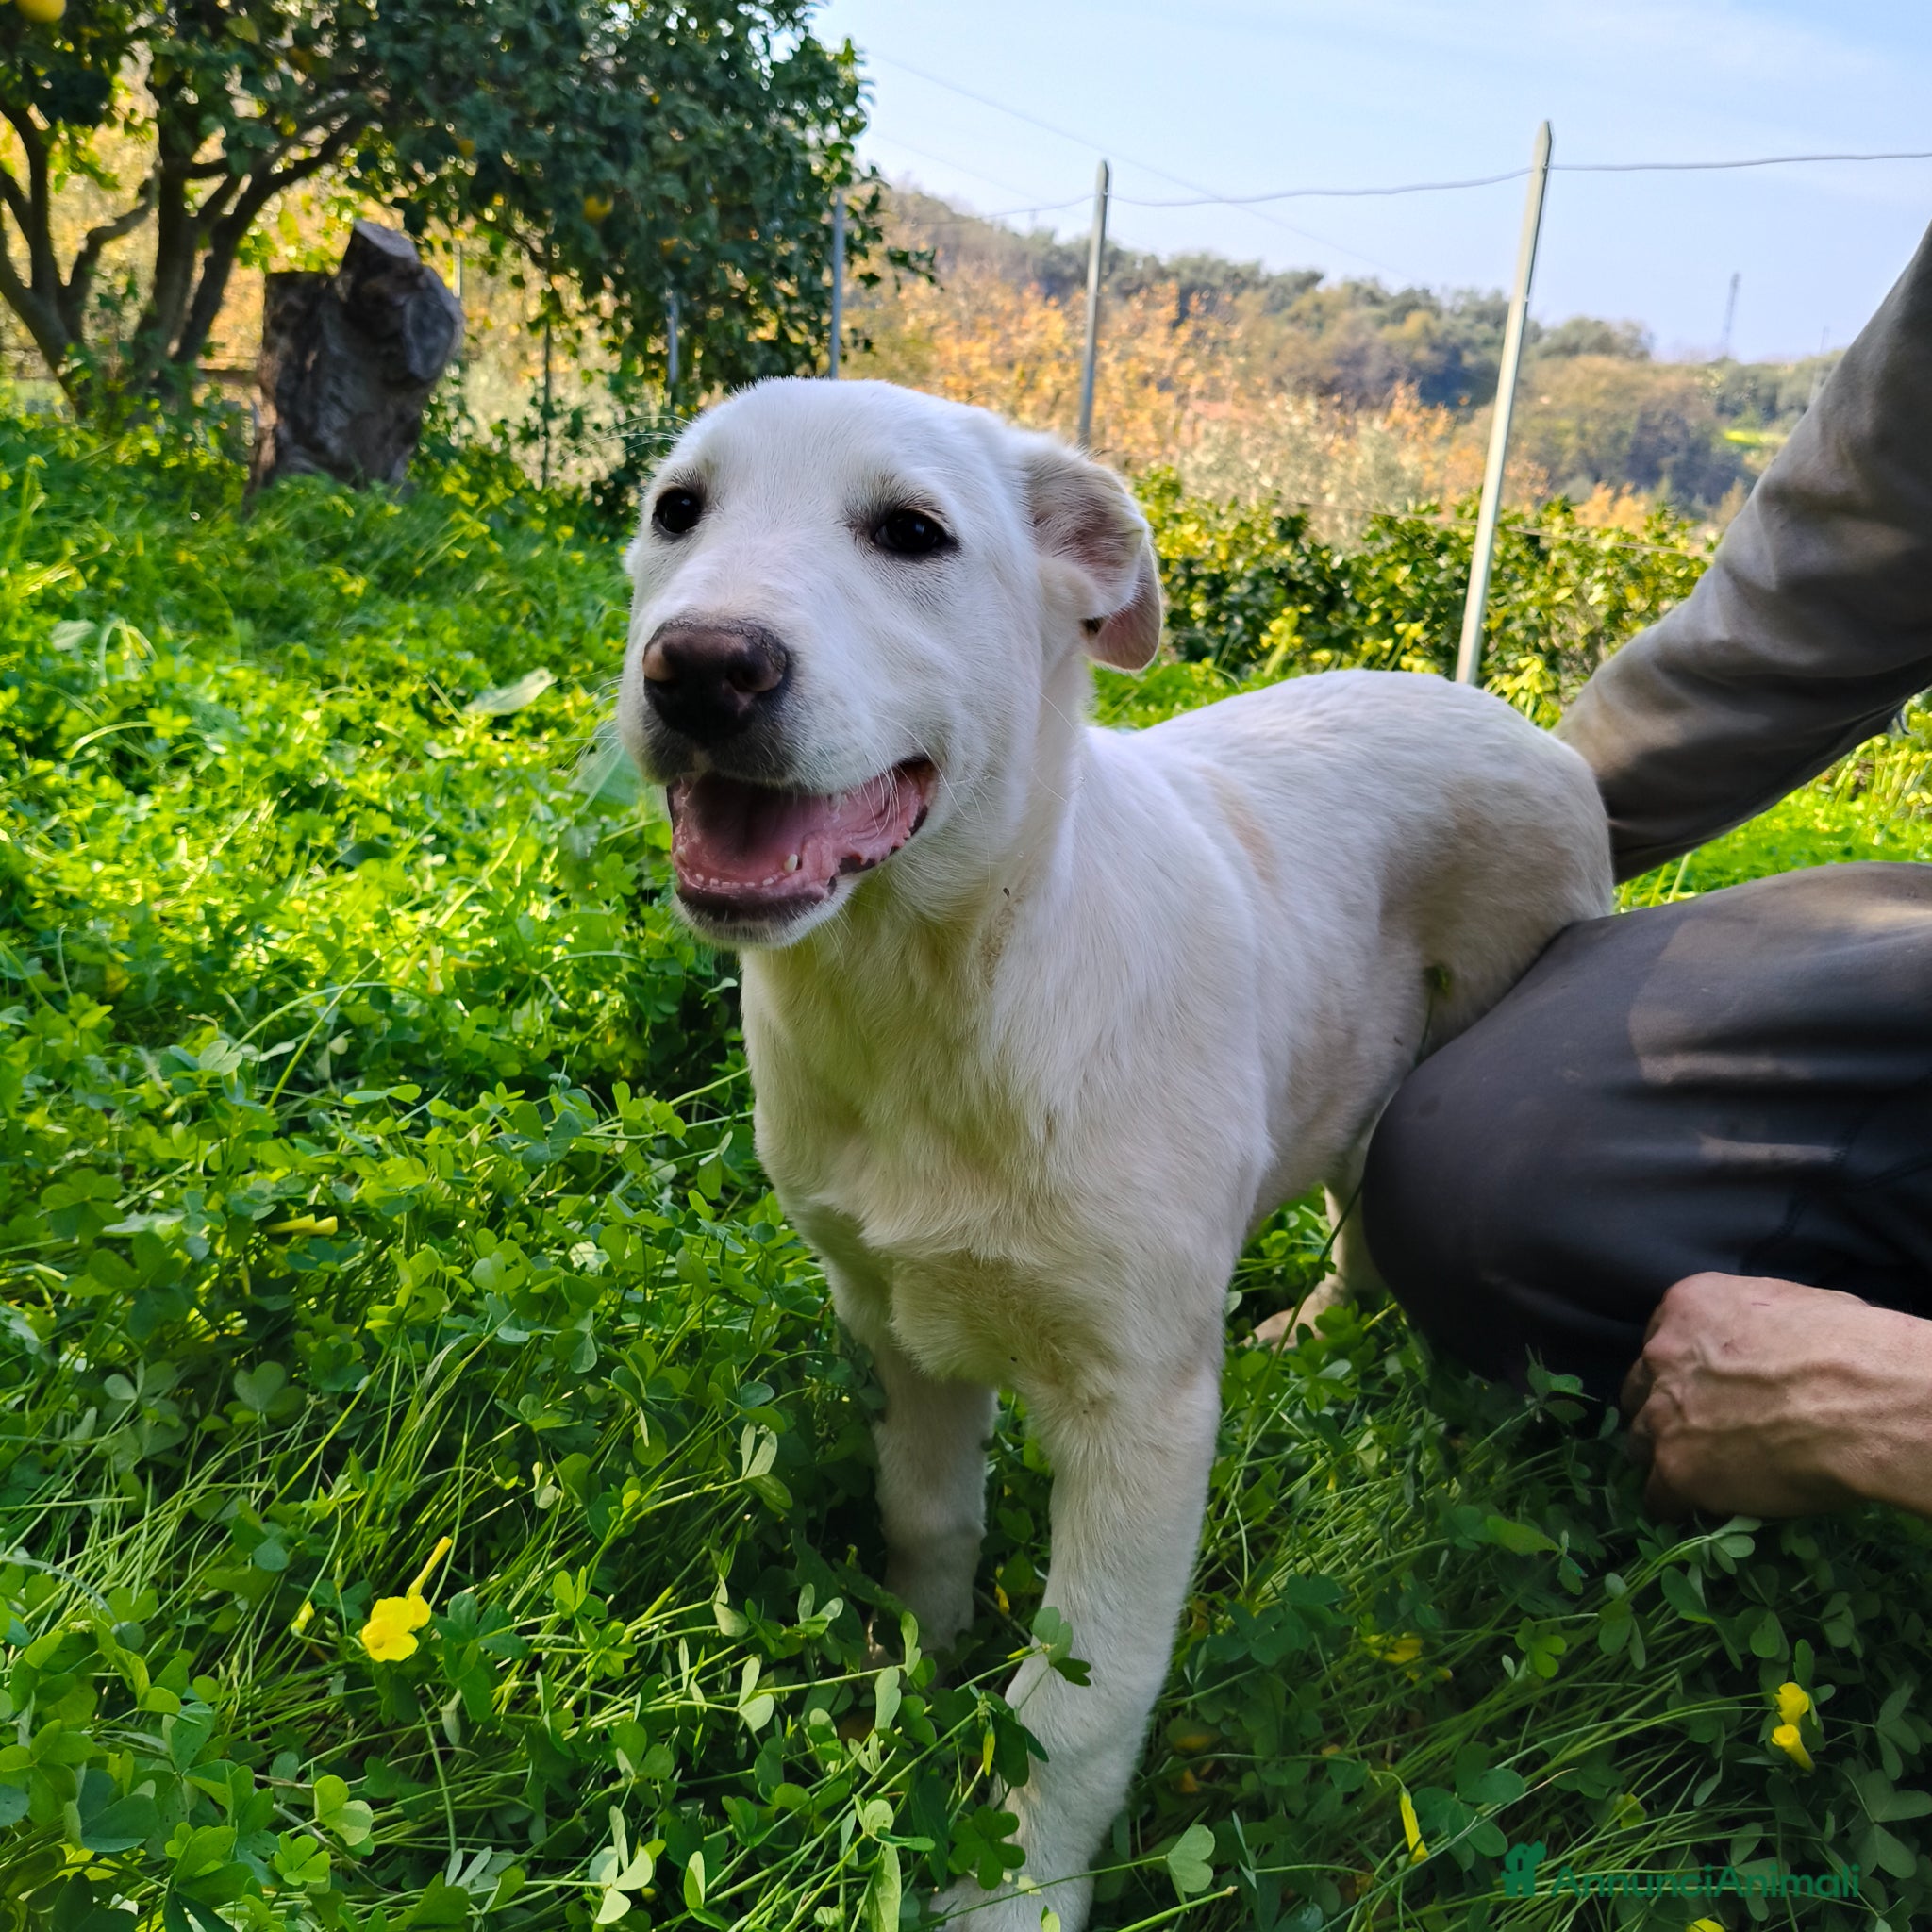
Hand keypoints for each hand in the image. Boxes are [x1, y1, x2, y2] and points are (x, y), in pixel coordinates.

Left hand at [1617, 1272, 1931, 1519]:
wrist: (1860, 1401)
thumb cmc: (1849, 1347)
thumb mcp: (1794, 1306)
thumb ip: (1759, 1325)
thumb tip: (1776, 1345)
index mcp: (1688, 1306)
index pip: (1662, 1338)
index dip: (1683, 1369)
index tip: (1703, 1387)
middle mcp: (1663, 1355)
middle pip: (1642, 1389)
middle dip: (1663, 1409)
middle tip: (1695, 1430)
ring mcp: (1664, 1413)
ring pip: (1641, 1441)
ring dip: (1663, 1456)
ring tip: (1692, 1474)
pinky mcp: (1677, 1467)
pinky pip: (1659, 1494)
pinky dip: (1674, 1504)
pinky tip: (1693, 1511)